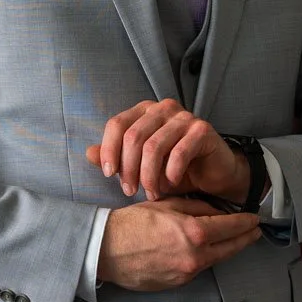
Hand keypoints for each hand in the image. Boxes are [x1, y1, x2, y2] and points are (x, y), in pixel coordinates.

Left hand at [87, 99, 249, 202]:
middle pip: (133, 136)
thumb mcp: (140, 166)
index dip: (109, 150)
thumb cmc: (174, 169)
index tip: (109, 175)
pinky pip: (179, 153)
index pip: (117, 124)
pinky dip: (170, 175)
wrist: (213, 175)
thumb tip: (89, 153)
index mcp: (144, 111)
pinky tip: (170, 185)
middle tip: (130, 191)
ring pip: (154, 146)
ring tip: (151, 193)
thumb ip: (116, 158)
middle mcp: (163, 108)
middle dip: (128, 168)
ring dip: (148, 176)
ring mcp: (184, 117)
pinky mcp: (202, 130)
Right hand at [98, 199, 260, 291]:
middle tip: (255, 232)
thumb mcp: (166, 205)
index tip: (255, 219)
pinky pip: (198, 268)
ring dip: (227, 249)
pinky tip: (206, 251)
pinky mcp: (177, 283)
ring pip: (216, 259)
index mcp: (194, 233)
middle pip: (231, 248)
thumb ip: (196, 208)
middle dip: (245, 239)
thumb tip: (216, 212)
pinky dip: (206, 258)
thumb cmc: (132, 223)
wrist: (106, 250)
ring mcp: (186, 273)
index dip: (246, 222)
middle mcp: (195, 256)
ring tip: (235, 240)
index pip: (231, 227)